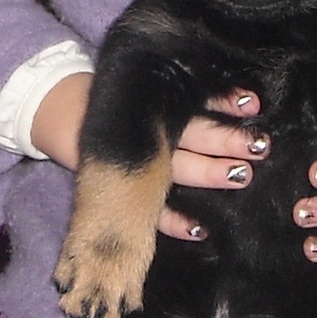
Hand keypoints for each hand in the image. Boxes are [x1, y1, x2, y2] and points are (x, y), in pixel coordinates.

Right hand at [30, 77, 268, 243]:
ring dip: (209, 173)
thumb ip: (182, 89)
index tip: (252, 104)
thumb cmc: (116, 99)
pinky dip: (172, 220)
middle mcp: (149, 132)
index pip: (194, 101)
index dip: (223, 103)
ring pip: (176, 168)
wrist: (56, 110)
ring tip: (242, 175)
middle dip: (226, 140)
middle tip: (261, 145)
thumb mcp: (144, 88)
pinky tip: (199, 229)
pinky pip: (147, 210)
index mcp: (155, 104)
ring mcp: (134, 161)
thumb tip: (239, 94)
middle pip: (191, 134)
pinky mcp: (119, 188)